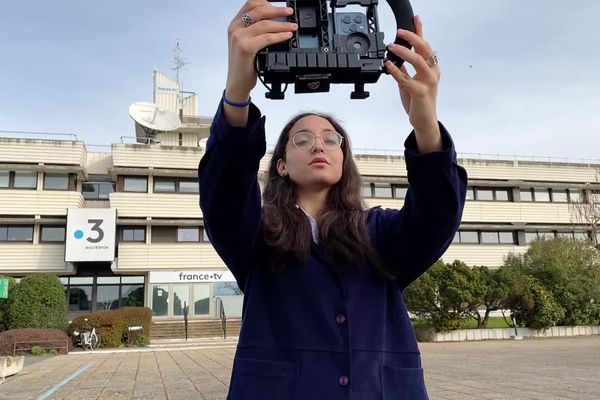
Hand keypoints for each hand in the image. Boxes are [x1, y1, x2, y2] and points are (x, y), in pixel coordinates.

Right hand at [225, 1, 297, 101]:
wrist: (237, 83)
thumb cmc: (243, 65)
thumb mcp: (247, 43)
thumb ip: (255, 31)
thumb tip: (275, 21)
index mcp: (235, 24)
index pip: (250, 4)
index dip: (266, 2)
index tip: (280, 5)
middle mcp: (235, 28)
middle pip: (259, 10)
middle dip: (277, 10)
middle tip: (289, 12)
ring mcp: (239, 38)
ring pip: (265, 24)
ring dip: (282, 24)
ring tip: (293, 26)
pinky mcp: (246, 48)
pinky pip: (267, 38)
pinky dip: (279, 35)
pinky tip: (287, 35)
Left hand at [385, 16, 441, 151]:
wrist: (424, 121)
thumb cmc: (418, 102)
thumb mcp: (409, 82)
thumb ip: (404, 70)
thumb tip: (395, 59)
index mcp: (431, 68)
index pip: (425, 45)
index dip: (420, 30)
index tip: (414, 17)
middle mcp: (433, 72)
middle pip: (425, 48)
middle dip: (413, 36)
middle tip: (400, 30)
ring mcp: (428, 81)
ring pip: (418, 61)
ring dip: (404, 52)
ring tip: (391, 47)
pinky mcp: (421, 92)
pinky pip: (407, 79)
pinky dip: (396, 71)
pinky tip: (388, 66)